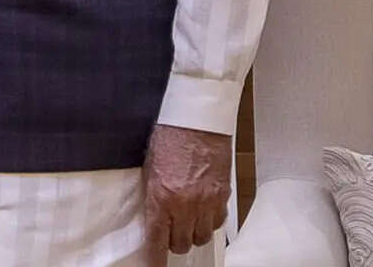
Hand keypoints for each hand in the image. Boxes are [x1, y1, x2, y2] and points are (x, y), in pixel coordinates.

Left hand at [142, 123, 231, 259]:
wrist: (197, 119)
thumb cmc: (170, 136)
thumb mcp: (150, 167)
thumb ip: (152, 195)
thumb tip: (152, 216)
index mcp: (161, 197)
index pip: (156, 241)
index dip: (154, 258)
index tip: (153, 264)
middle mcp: (184, 205)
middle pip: (181, 243)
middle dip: (174, 241)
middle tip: (170, 231)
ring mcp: (206, 202)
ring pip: (201, 237)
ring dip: (193, 233)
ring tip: (187, 220)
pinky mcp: (223, 196)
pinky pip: (217, 223)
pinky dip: (210, 221)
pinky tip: (203, 209)